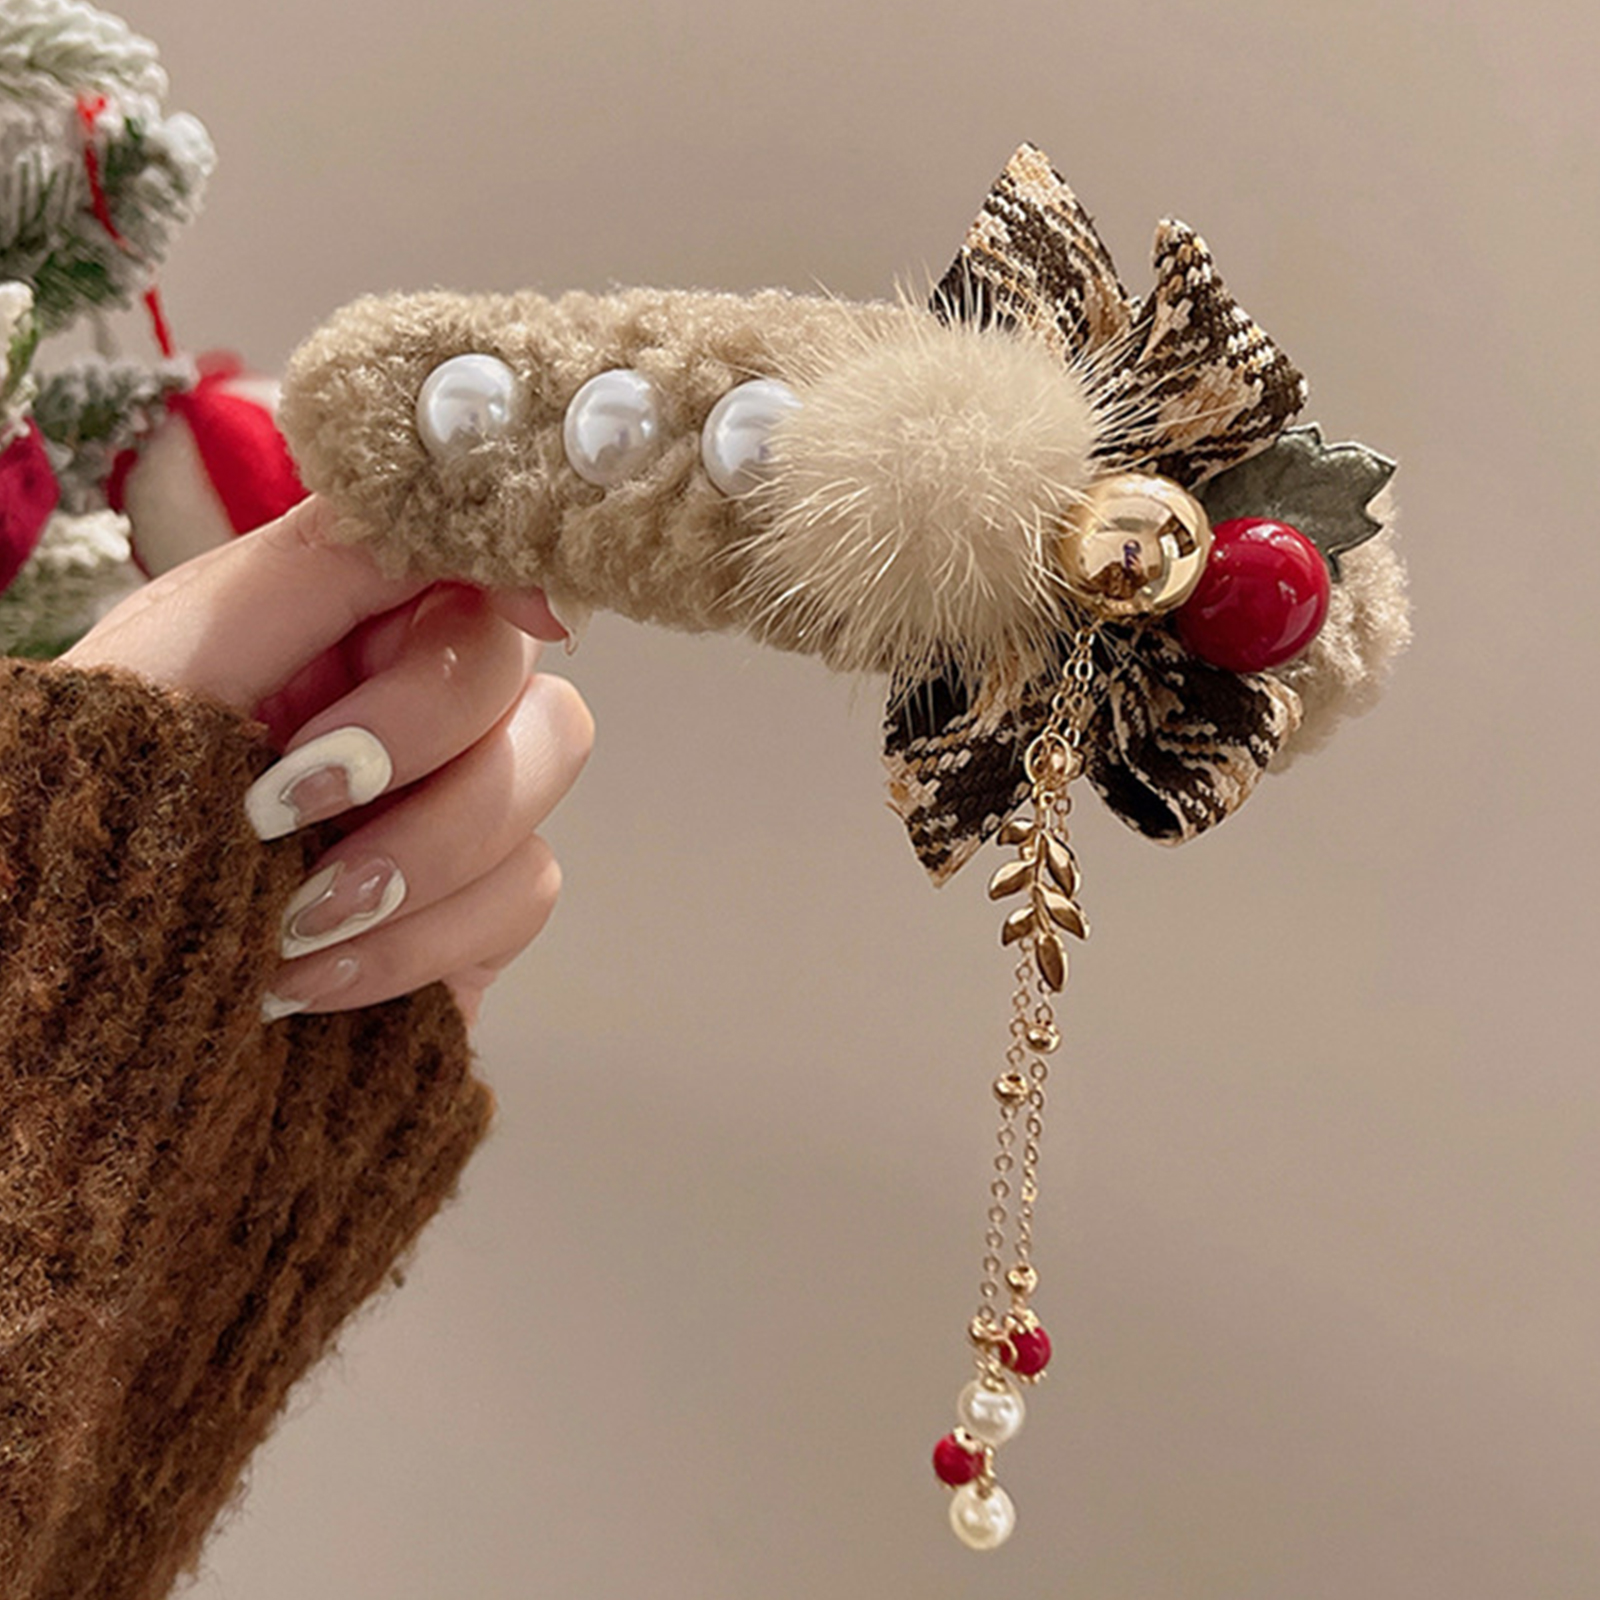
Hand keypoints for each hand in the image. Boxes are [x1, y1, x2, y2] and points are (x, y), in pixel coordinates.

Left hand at [61, 495, 593, 1029]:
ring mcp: (449, 804)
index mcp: (334, 622)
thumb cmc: (89, 816)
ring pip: (541, 777)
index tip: (529, 613)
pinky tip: (318, 975)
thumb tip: (466, 527)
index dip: (512, 568)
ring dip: (424, 853)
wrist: (67, 996)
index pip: (463, 557)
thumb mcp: (176, 659)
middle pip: (514, 672)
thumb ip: (322, 566)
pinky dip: (422, 939)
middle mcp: (406, 703)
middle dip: (414, 743)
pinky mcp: (470, 907)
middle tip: (285, 806)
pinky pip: (526, 890)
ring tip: (294, 920)